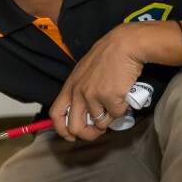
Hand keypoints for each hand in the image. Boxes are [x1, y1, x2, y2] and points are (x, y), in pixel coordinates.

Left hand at [51, 24, 146, 141]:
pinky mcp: (109, 98)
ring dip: (109, 119)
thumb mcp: (84, 72)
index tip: (71, 136)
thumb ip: (81, 91)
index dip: (61, 129)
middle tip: (98, 131)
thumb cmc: (107, 57)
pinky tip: (124, 96)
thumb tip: (86, 114)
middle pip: (74, 127)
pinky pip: (116, 115)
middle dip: (88, 134)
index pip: (55, 114)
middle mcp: (78, 93)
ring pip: (99, 123)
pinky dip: (122, 109)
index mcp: (70, 86)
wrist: (125, 45)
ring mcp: (93, 96)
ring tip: (115, 104)